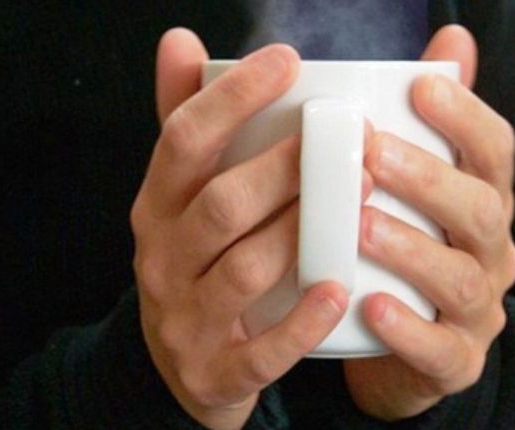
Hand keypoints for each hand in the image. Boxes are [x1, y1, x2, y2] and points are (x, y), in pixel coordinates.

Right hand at [131, 29, 347, 429]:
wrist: (179, 369)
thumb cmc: (196, 263)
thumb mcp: (181, 198)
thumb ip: (185, 121)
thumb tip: (179, 41)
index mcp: (154, 208)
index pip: (182, 141)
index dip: (230, 98)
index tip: (287, 60)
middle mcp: (160, 260)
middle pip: (220, 205)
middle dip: (283, 168)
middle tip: (346, 137)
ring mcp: (184, 320)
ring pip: (245, 271)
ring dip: (302, 232)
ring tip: (360, 198)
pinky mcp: (214, 372)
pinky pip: (260, 350)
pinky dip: (301, 320)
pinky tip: (339, 289)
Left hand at [343, 25, 514, 419]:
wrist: (396, 346)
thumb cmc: (399, 251)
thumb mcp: (414, 188)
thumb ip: (430, 121)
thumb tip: (450, 37)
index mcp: (480, 202)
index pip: (494, 152)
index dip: (466, 116)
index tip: (422, 87)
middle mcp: (490, 252)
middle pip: (480, 210)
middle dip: (429, 178)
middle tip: (372, 152)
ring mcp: (477, 310)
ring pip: (462, 278)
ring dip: (413, 249)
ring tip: (361, 226)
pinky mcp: (453, 360)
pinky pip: (439, 349)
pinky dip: (406, 329)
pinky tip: (369, 305)